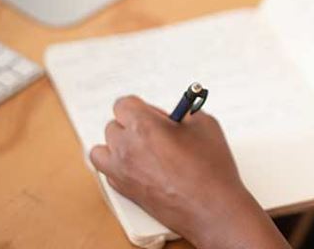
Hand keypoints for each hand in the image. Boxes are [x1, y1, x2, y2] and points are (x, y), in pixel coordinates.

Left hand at [89, 96, 288, 248]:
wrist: (211, 209)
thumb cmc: (210, 170)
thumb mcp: (204, 124)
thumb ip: (184, 113)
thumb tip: (175, 114)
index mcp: (143, 126)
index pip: (123, 104)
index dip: (139, 107)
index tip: (151, 112)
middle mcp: (126, 148)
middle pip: (113, 126)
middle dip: (132, 125)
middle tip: (155, 131)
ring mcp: (121, 172)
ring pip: (102, 150)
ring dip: (117, 146)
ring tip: (138, 148)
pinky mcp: (124, 191)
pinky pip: (108, 171)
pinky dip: (118, 166)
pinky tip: (139, 166)